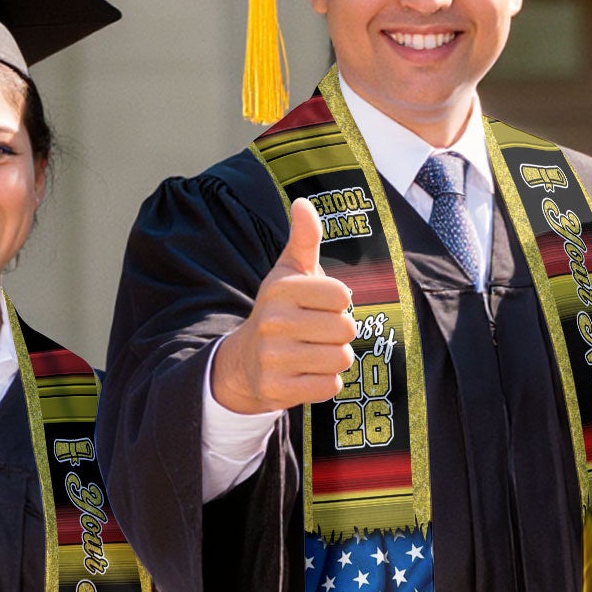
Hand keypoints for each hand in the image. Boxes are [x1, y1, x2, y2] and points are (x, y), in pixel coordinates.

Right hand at [208, 197, 357, 414]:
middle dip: (339, 333)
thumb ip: (304, 239)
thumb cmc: (279, 311)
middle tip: (317, 333)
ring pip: (341, 359)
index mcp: (282, 289)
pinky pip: (329, 387)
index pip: (342, 295)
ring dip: (334, 358)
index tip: (318, 306)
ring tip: (312, 352)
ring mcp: (274, 358)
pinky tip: (306, 373)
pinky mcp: (277, 389)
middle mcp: (274, 321)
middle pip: (346, 329)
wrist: (245, 361)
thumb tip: (302, 203)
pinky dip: (325, 383)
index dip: (338, 303)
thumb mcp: (289, 273)